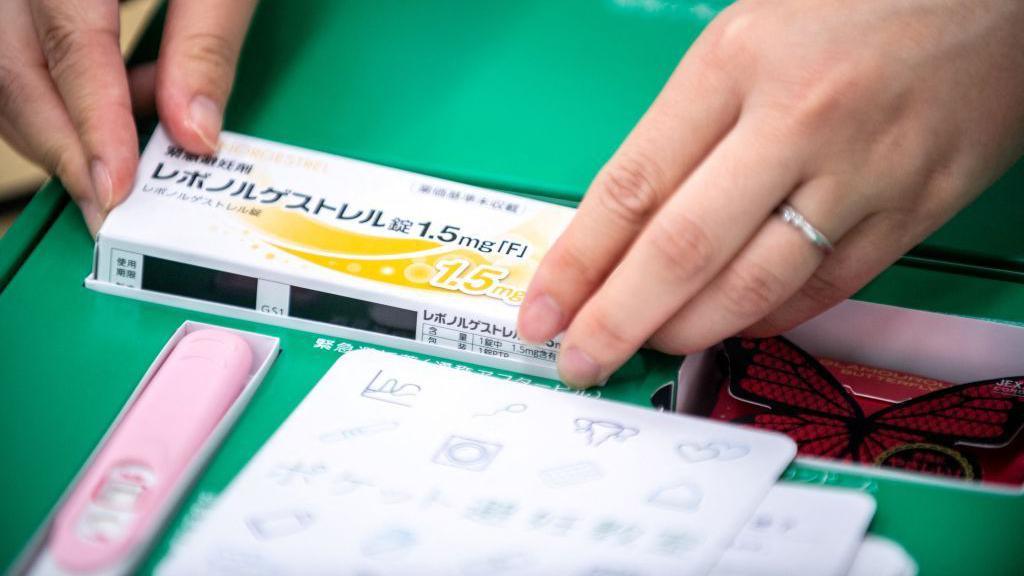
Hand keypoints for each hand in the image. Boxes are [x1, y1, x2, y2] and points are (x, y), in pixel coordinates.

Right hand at [0, 0, 255, 234]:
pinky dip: (66, 101)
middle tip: (113, 210)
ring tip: (133, 154)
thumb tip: (195, 134)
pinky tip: (133, 105)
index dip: (93, 126)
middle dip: (65, 151)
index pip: (69, 47)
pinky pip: (28, 62)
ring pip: (10, 75)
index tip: (116, 189)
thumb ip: (206, 46)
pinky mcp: (34, 11)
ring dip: (64, 129)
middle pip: (16, 71)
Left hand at [518, 0, 1023, 386]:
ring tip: (646, 347)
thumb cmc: (859, 1)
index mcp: (736, 63)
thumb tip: (630, 222)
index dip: (577, 263)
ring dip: (687, 330)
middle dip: (617, 319)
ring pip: (753, 285)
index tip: (543, 309)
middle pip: (682, 250)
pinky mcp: (917, 208)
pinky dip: (766, 320)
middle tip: (578, 359)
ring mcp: (863, 172)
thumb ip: (691, 125)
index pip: (631, 188)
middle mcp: (797, 121)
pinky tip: (730, 326)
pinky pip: (825, 289)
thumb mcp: (749, 33)